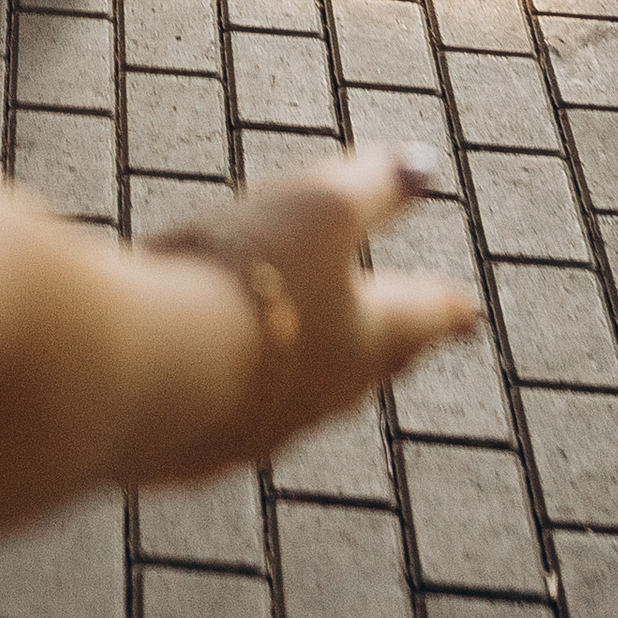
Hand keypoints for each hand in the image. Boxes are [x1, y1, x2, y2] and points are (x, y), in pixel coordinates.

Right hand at [160, 148, 475, 458]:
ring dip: (318, 381)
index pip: (420, 315)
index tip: (469, 311)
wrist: (148, 367)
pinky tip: (222, 395)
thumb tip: (425, 166)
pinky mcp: (198, 450)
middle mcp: (322, 393)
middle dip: (391, 349)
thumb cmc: (245, 276)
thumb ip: (374, 186)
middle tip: (412, 346)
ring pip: (304, 403)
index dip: (444, 305)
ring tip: (320, 369)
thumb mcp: (319, 207)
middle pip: (369, 367)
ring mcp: (261, 429)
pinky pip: (231, 424)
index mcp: (364, 336)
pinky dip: (239, 403)